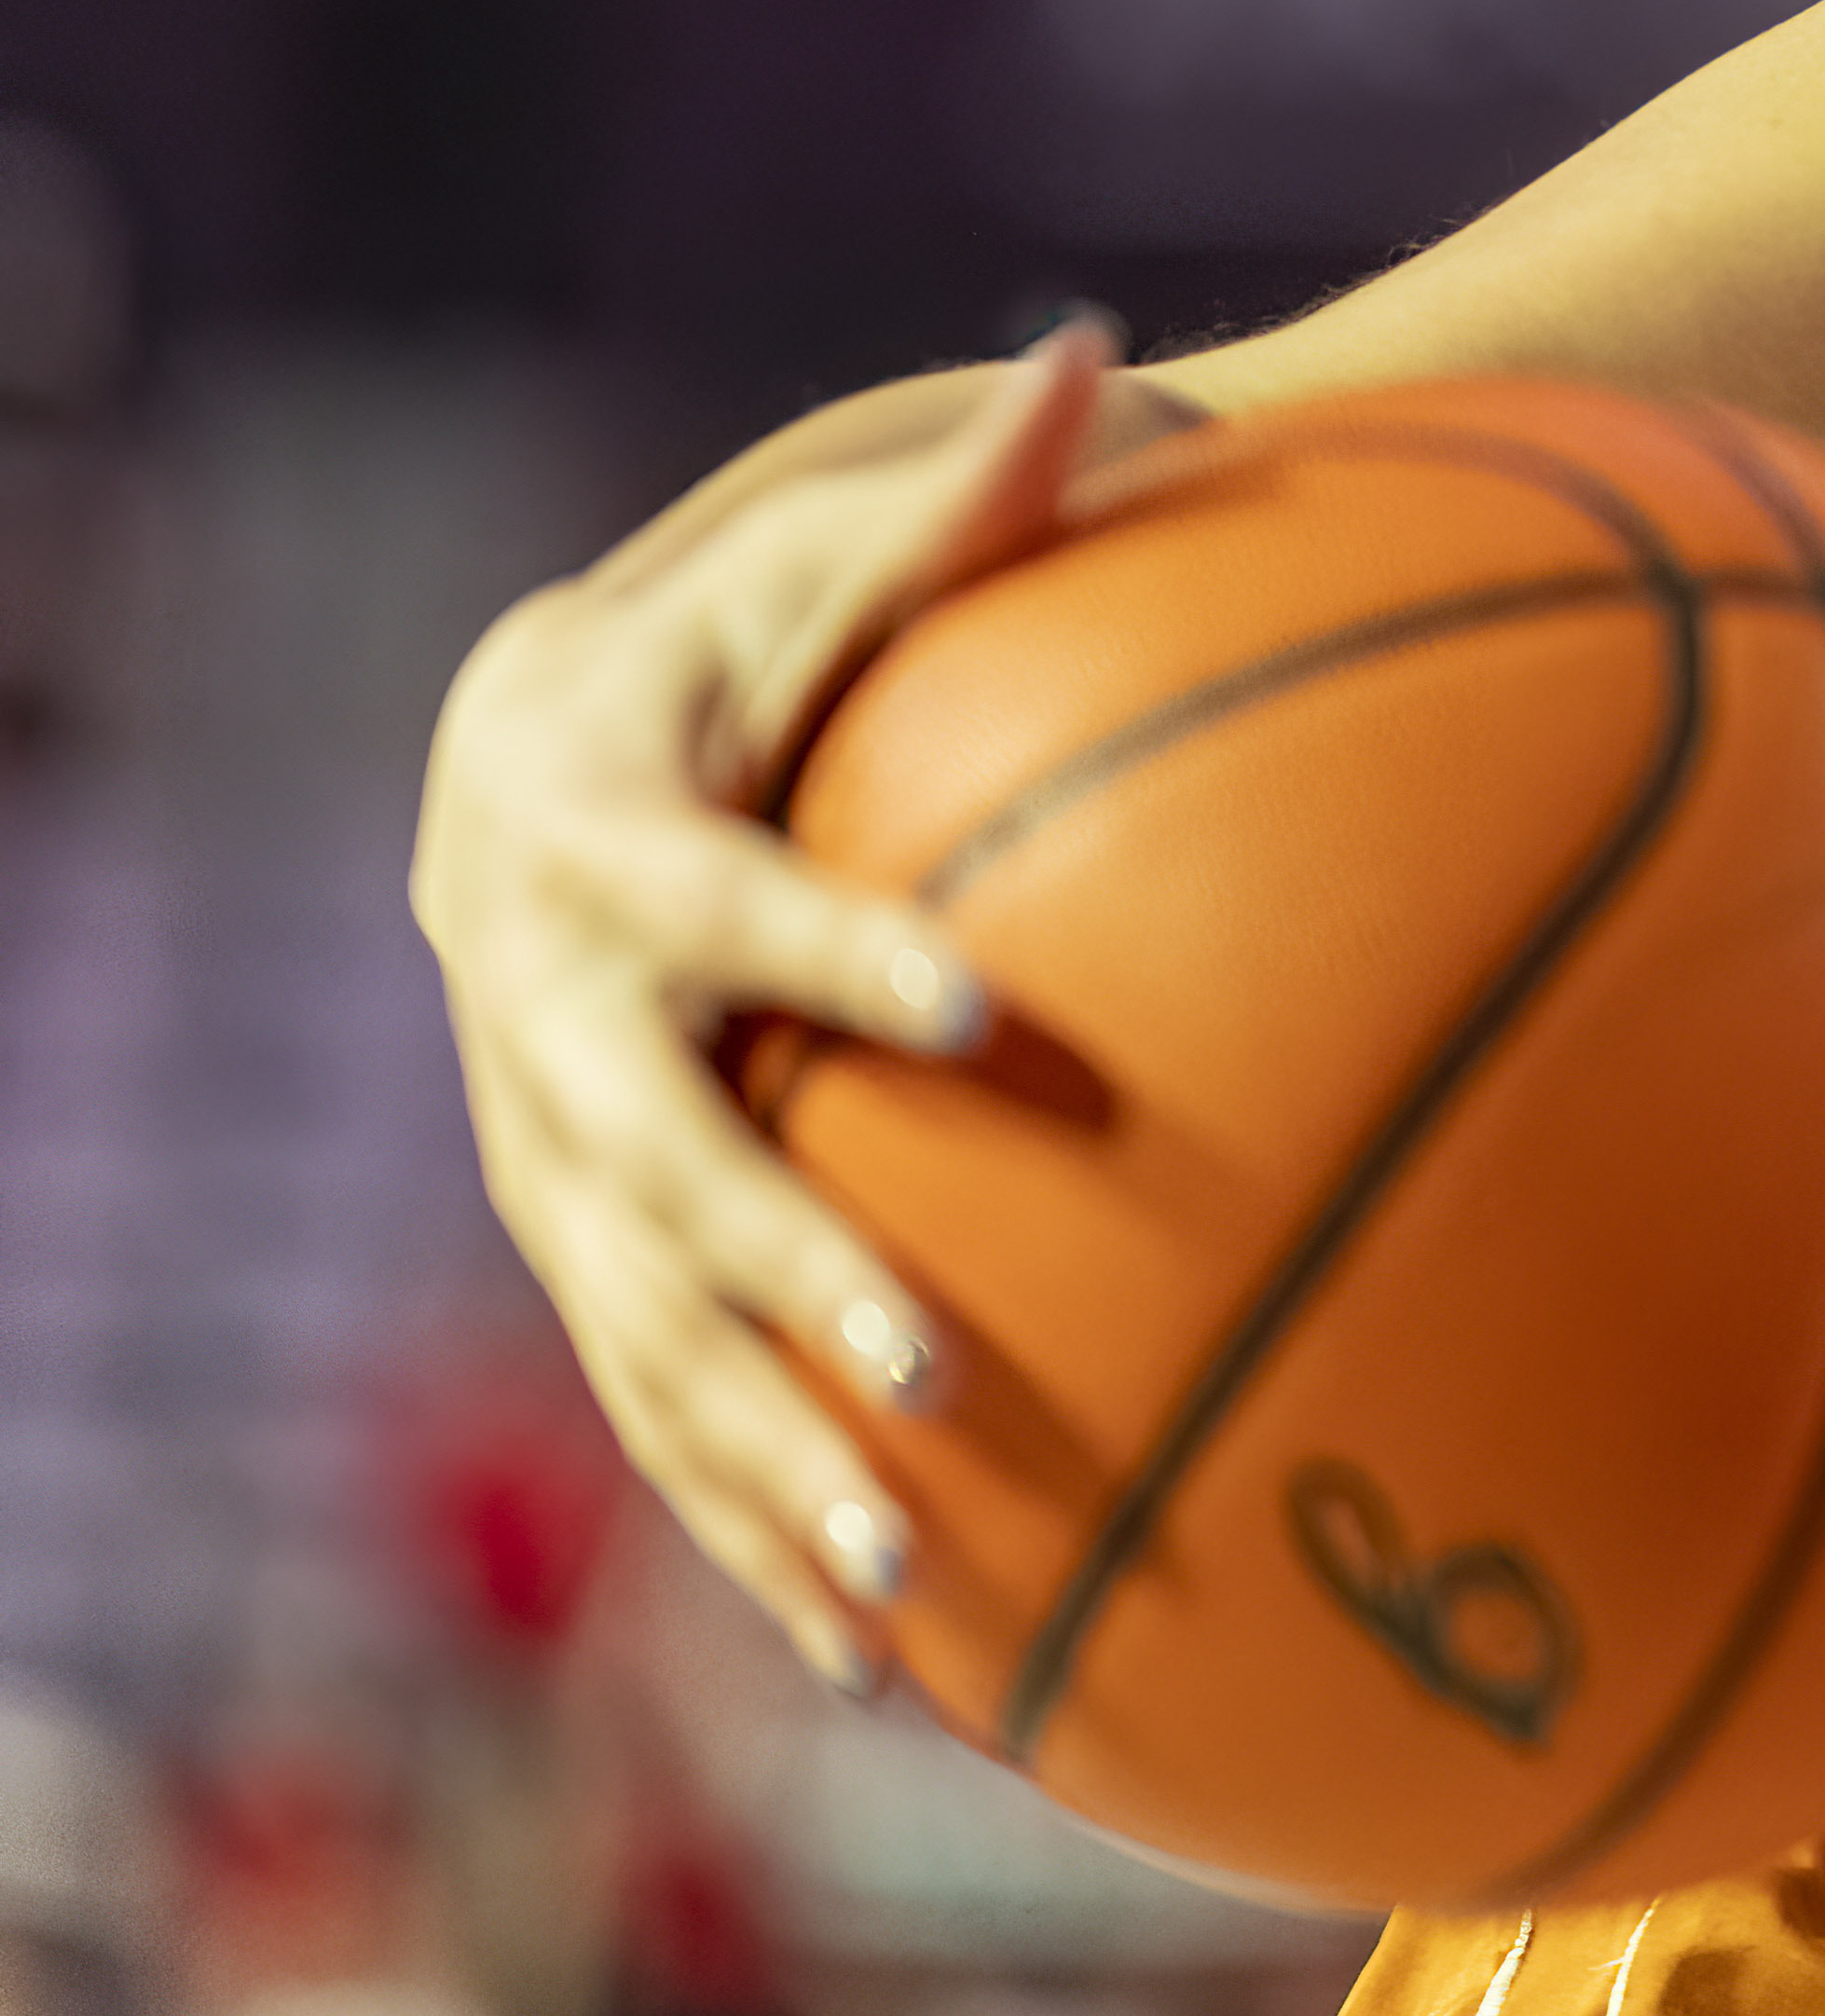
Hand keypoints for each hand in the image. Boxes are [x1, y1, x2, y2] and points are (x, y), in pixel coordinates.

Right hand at [412, 327, 1171, 1687]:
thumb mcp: (833, 561)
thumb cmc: (742, 644)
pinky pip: (663, 1420)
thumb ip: (968, 493)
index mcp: (598, 834)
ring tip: (898, 1576)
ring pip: (635, 1335)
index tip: (984, 1007)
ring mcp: (544, 1164)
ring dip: (757, 1459)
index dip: (830, 947)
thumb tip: (1106, 348)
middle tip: (926, 1352)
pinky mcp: (585, 1265)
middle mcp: (539, 1018)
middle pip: (646, 1165)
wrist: (527, 765)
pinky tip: (886, 1667)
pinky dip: (756, 1536)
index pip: (717, 900)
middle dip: (777, 1267)